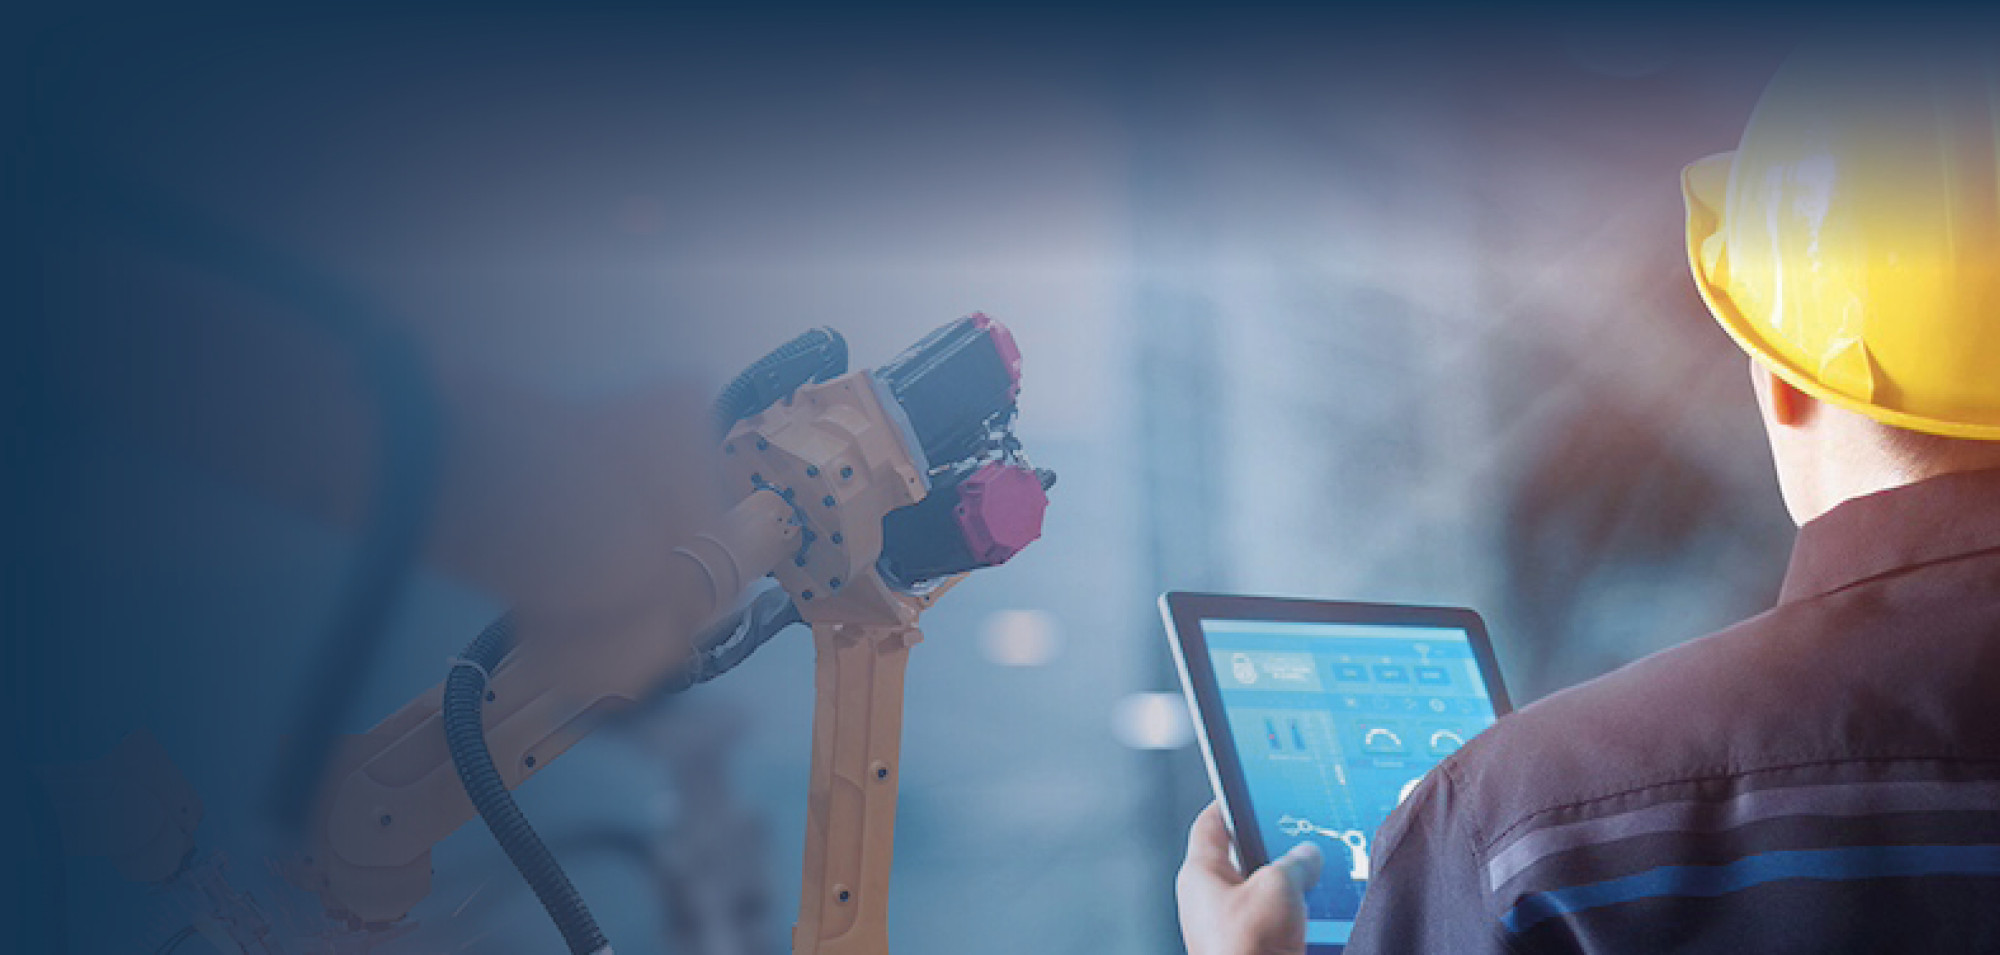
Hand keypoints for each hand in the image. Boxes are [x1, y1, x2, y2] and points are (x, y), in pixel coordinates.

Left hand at [1178, 802, 1324, 954]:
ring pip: (1262, 891)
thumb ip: (1295, 862)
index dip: (1229, 801)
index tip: (1246, 788)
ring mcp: (1227, 926)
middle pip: (1242, 858)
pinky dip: (1292, 915)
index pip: (1210, 824)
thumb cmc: (1247, 948)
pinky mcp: (1248, 948)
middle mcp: (1208, 899)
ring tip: (1314, 881)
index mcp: (1199, 874)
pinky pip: (1272, 920)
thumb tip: (1307, 856)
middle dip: (1273, 849)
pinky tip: (1314, 916)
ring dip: (1288, 886)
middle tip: (1297, 838)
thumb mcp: (1279, 887)